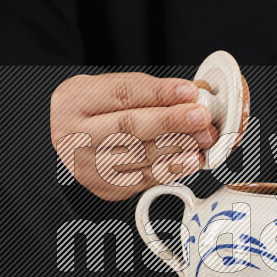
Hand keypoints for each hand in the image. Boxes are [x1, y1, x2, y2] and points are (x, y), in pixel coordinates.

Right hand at [50, 73, 215, 200]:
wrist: (73, 141)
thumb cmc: (96, 111)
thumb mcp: (110, 89)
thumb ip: (147, 92)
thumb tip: (190, 96)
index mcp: (74, 101)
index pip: (122, 94)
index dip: (159, 93)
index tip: (189, 92)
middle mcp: (74, 134)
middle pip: (128, 127)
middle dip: (172, 121)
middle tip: (201, 117)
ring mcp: (87, 165)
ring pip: (139, 156)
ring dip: (178, 147)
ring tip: (202, 138)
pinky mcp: (104, 186)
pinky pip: (144, 179)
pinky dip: (172, 168)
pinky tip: (191, 159)